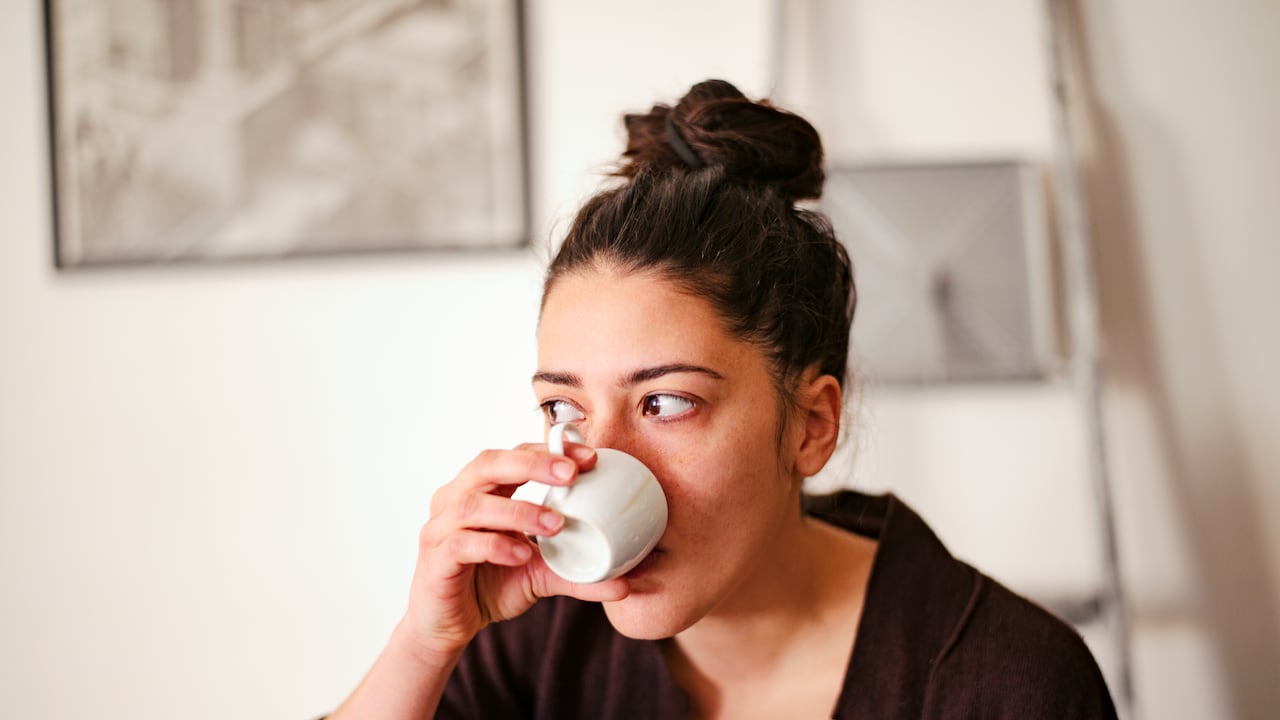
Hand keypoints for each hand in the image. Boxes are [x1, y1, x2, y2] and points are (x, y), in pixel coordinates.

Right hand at [397, 441, 630, 661]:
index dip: (549, 451)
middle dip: (533, 464)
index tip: (590, 457)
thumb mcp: (541, 574)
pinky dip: (494, 545)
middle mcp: (456, 498)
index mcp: (483, 489)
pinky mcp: (435, 559)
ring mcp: (440, 527)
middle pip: (489, 463)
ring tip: (556, 524)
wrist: (448, 626)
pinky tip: (521, 554)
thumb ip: (579, 573)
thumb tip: (626, 582)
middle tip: (572, 474)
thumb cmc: (489, 585)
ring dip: (519, 510)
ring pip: (474, 503)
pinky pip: (461, 544)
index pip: (514, 454)